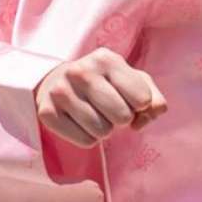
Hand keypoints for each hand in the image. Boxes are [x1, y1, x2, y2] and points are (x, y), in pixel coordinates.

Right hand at [34, 48, 165, 147]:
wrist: (58, 82)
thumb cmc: (106, 85)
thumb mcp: (134, 83)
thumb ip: (155, 98)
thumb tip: (155, 111)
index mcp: (106, 59)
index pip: (142, 99)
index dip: (140, 106)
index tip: (127, 98)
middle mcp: (80, 71)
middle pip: (122, 117)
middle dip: (122, 118)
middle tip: (109, 109)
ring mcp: (60, 91)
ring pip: (103, 132)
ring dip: (105, 129)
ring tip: (94, 114)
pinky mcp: (47, 112)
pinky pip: (85, 142)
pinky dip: (89, 138)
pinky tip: (80, 122)